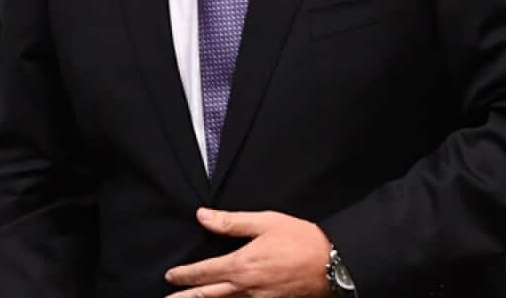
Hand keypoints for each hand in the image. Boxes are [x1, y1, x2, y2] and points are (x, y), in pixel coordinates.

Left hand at [164, 208, 331, 297]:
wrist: (335, 264)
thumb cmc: (301, 240)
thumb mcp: (265, 223)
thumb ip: (231, 222)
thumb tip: (202, 216)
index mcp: (242, 265)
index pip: (204, 273)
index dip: (184, 275)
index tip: (170, 276)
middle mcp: (247, 288)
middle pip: (208, 297)